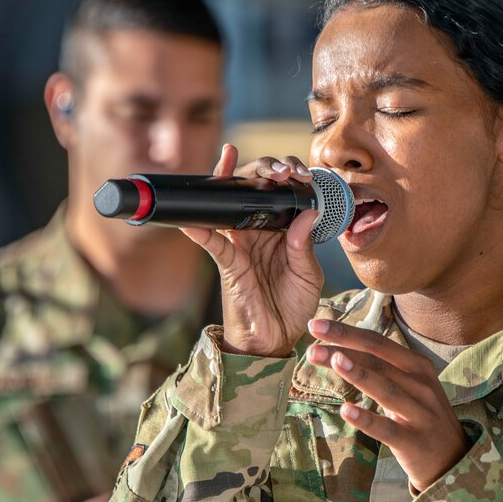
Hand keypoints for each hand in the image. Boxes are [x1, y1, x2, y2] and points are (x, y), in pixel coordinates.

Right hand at [181, 144, 324, 356]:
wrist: (275, 341)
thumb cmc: (293, 307)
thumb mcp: (308, 275)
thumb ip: (303, 245)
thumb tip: (308, 211)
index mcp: (282, 231)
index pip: (281, 193)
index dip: (287, 176)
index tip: (300, 172)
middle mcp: (259, 232)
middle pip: (252, 190)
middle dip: (262, 170)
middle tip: (278, 169)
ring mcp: (241, 245)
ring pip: (228, 206)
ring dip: (228, 182)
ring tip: (229, 160)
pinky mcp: (228, 263)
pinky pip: (212, 243)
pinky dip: (201, 231)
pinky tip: (194, 220)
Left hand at [306, 318, 469, 490]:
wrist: (454, 459)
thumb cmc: (422, 417)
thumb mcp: (408, 387)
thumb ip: (380, 369)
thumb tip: (339, 350)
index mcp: (417, 366)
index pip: (378, 343)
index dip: (347, 332)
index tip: (316, 324)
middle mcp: (421, 385)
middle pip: (378, 359)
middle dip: (344, 343)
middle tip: (314, 332)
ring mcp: (420, 413)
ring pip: (386, 390)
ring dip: (359, 374)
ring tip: (333, 360)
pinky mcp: (414, 441)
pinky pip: (387, 429)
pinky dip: (367, 419)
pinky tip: (346, 411)